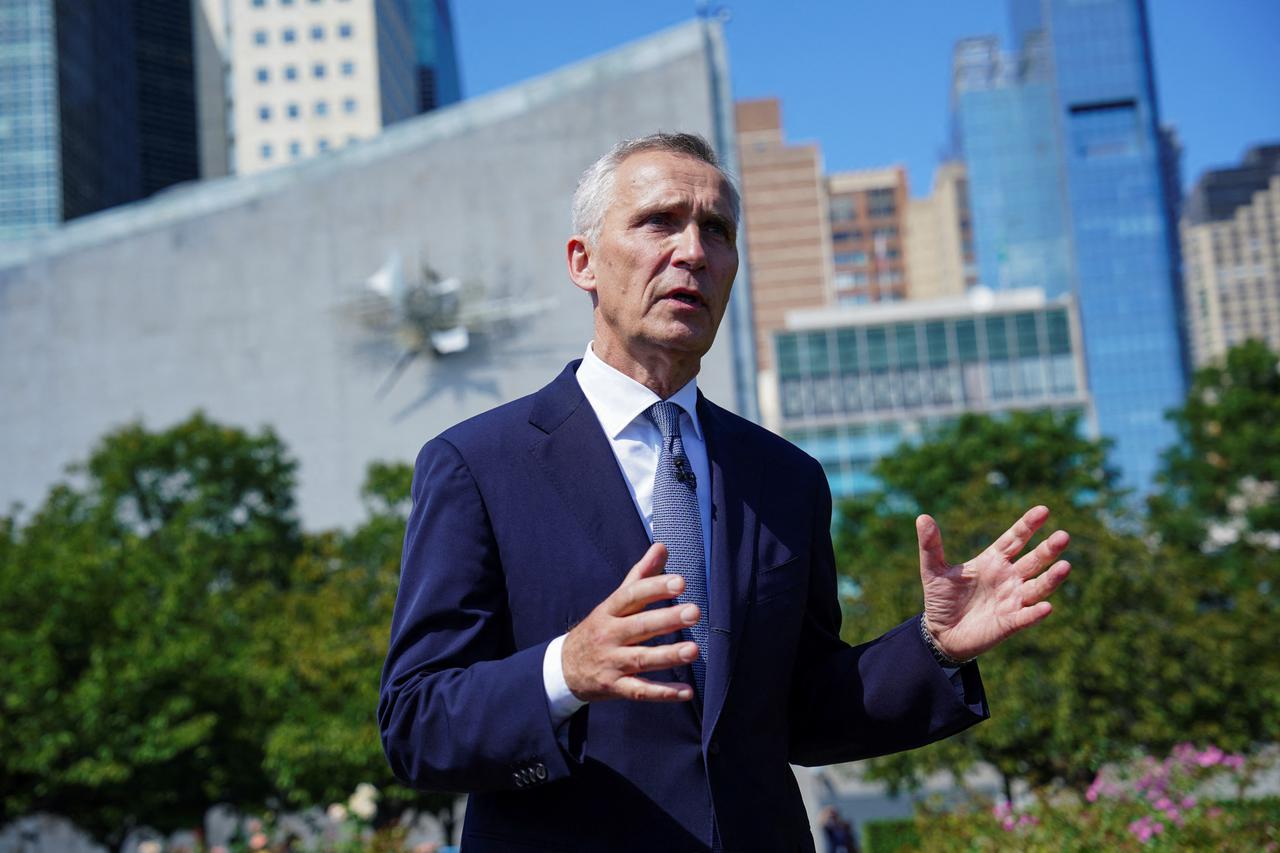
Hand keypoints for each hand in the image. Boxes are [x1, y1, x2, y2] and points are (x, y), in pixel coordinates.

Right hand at [561, 542, 700, 701]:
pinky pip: (640, 691)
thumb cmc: (599, 629)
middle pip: (639, 626)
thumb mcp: (614, 602)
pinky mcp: (615, 687)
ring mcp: (611, 663)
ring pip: (641, 659)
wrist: (564, 668)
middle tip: (693, 612)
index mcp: (609, 611)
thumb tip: (662, 546)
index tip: (680, 582)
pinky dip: (664, 693)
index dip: (654, 588)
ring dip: (668, 655)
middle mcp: (609, 636)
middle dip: (666, 619)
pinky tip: (687, 691)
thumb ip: (641, 575)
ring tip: (693, 650)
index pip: (631, 596)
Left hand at [917, 505, 1070, 660]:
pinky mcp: (1009, 623)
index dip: (1028, 525)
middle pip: (1033, 560)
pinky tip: (1046, 607)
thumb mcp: (932, 570)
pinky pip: (1026, 617)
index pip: (1015, 539)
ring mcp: (1012, 600)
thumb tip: (922, 517)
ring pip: (1038, 587)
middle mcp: (1008, 578)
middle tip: (1063, 536)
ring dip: (1052, 578)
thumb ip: (930, 545)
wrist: (940, 633)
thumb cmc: (941, 599)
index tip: (1044, 510)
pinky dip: (1035, 613)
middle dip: (1048, 549)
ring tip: (1065, 566)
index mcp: (993, 561)